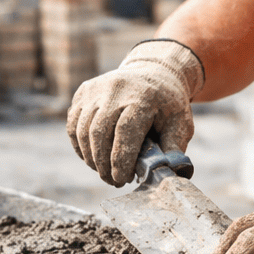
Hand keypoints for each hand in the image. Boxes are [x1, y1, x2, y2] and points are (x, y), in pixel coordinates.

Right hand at [67, 39, 204, 185]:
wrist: (154, 71)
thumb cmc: (167, 104)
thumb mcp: (181, 122)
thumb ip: (173, 147)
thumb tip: (163, 171)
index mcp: (143, 97)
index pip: (125, 131)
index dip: (121, 159)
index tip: (123, 179)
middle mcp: (116, 89)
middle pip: (100, 133)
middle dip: (104, 164)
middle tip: (113, 181)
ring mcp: (96, 89)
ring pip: (82, 131)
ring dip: (91, 158)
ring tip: (104, 172)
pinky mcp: (83, 92)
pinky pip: (73, 125)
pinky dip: (80, 147)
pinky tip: (93, 158)